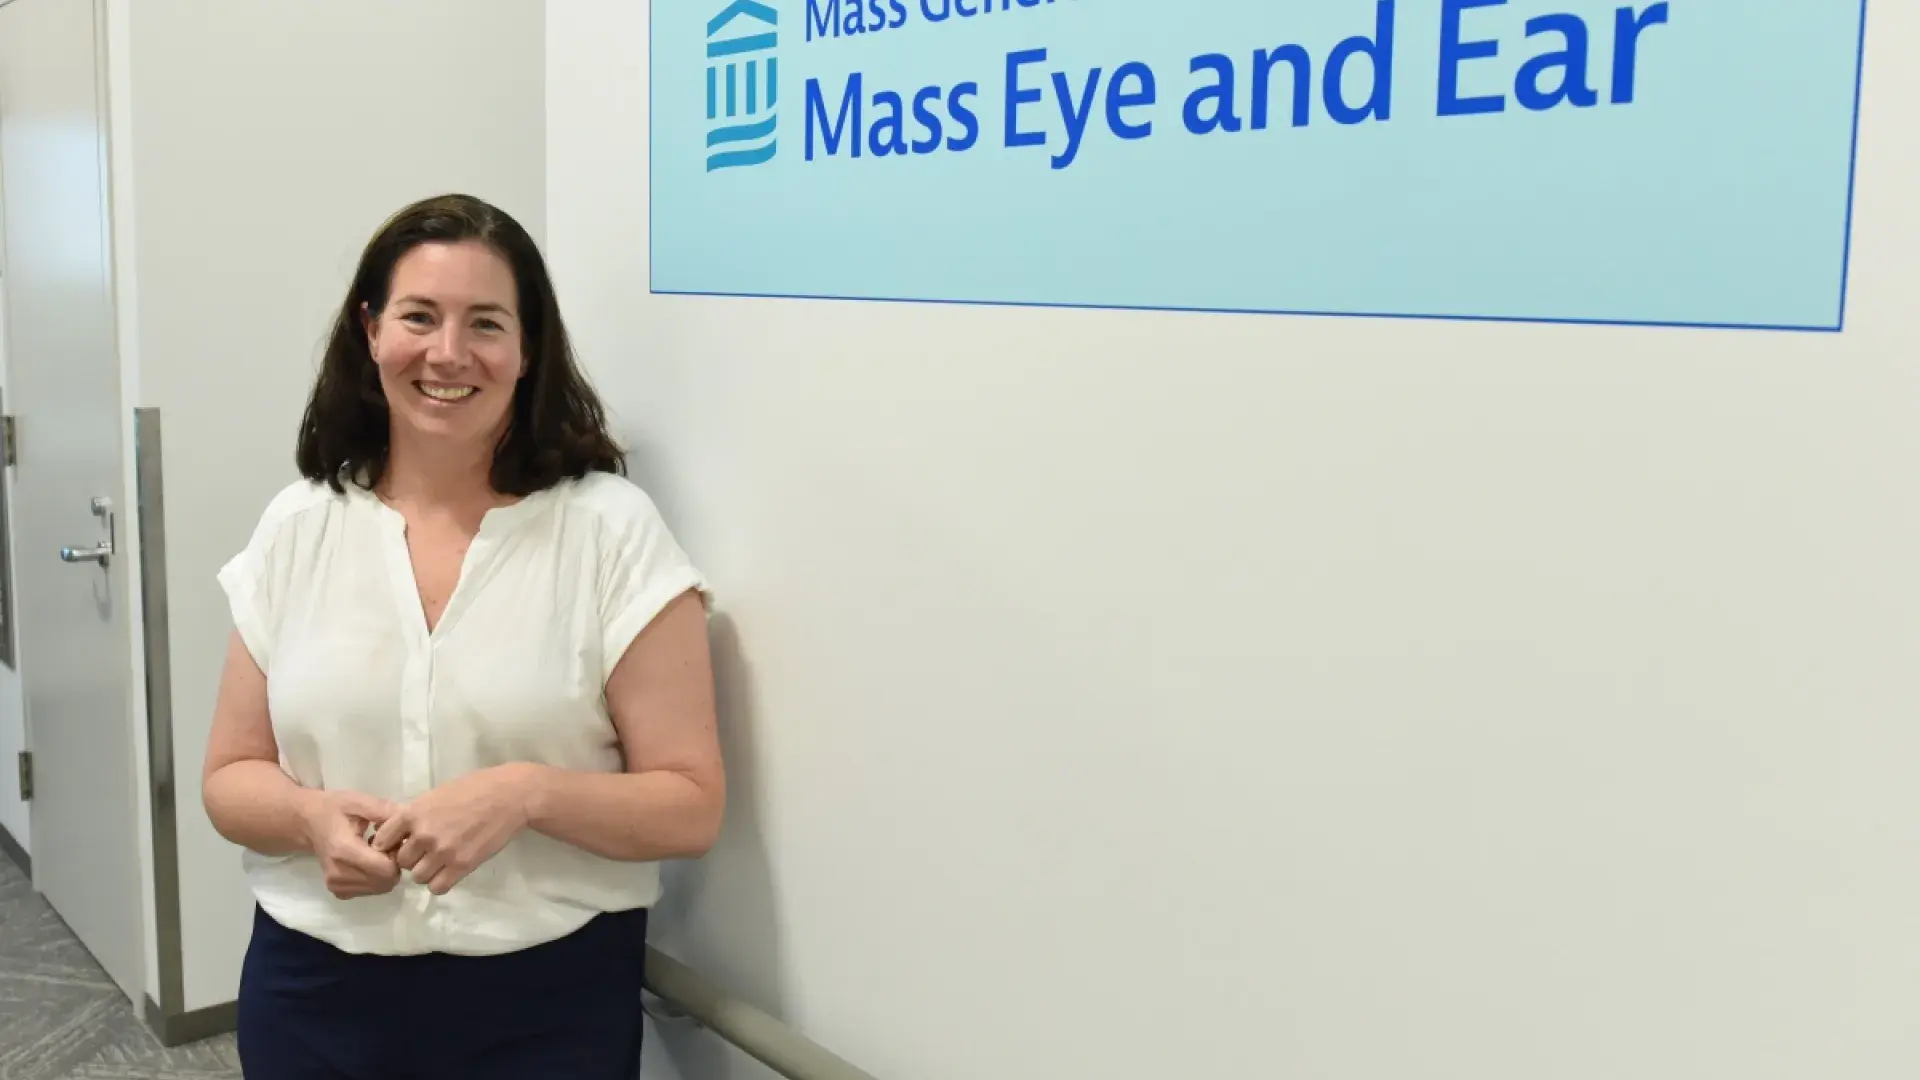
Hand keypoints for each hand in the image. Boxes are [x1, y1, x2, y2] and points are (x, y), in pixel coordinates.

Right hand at [301, 790, 400, 899]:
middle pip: (385, 881)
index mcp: (344, 850)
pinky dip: (375, 877)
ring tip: (376, 851)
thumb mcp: (359, 801)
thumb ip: (384, 810)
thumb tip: (409, 821)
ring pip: (380, 888)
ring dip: (385, 871)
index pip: (386, 869)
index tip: (393, 840)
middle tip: (387, 845)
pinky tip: (367, 860)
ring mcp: (336, 886)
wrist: (307, 822)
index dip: (397, 855)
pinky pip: (370, 890)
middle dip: (394, 864)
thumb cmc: (335, 809)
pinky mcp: (338, 892)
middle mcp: (338, 874)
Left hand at [369, 766, 537, 894]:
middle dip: (411, 858)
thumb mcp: (437, 794)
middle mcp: (424, 834)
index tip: (400, 844)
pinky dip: (440, 883)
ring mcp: (443, 852)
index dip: (389, 844)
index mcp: (414, 813)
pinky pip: (437, 887)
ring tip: (440, 862)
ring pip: (418, 876)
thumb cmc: (474, 788)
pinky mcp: (462, 865)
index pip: (382, 840)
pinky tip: (448, 872)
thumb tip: (399, 831)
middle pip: (402, 861)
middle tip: (425, 852)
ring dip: (426, 871)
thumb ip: (416, 813)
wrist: (509, 796)